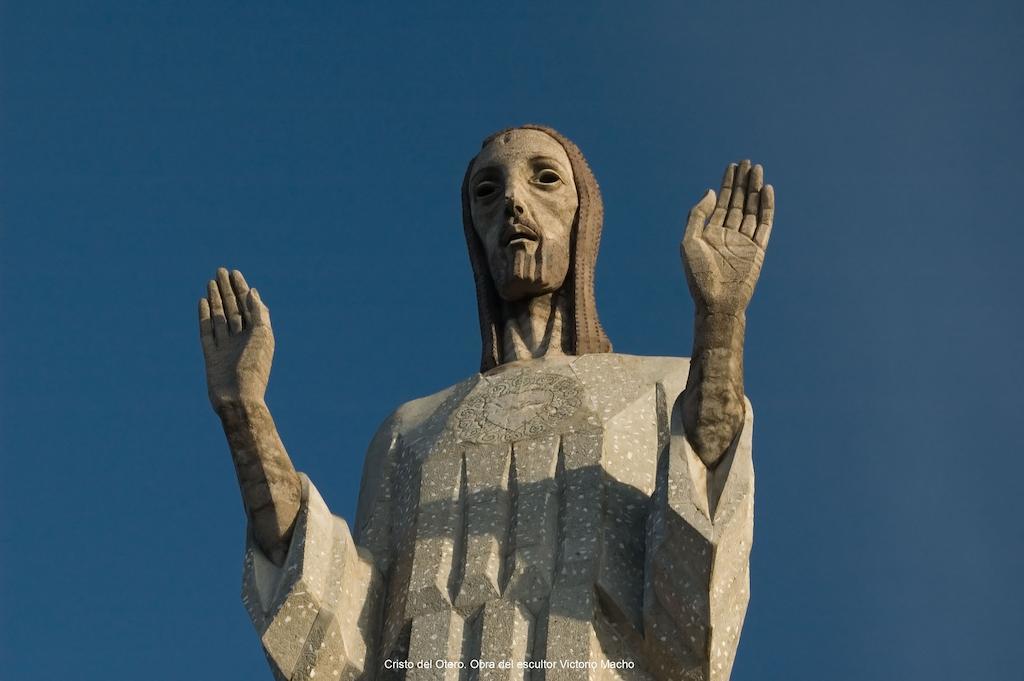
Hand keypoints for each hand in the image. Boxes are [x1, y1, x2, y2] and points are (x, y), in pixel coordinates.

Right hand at [198, 268, 273, 410]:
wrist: (238, 399)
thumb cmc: (254, 369)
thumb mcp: (262, 337)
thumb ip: (258, 314)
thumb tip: (252, 292)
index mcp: (258, 335)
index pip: (248, 305)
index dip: (242, 288)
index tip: (235, 273)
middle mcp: (242, 339)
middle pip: (233, 308)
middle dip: (227, 289)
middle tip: (220, 270)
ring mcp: (226, 346)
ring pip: (220, 317)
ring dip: (215, 299)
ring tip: (211, 281)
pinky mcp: (211, 355)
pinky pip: (207, 331)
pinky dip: (205, 316)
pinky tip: (202, 301)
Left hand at [681, 160, 773, 315]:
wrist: (716, 302)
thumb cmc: (698, 276)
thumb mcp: (689, 241)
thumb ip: (698, 215)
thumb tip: (710, 191)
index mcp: (711, 233)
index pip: (721, 202)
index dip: (727, 184)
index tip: (732, 166)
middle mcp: (728, 234)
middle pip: (738, 202)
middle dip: (743, 182)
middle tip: (748, 162)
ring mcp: (744, 241)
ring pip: (751, 209)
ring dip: (755, 189)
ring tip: (757, 169)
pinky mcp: (758, 249)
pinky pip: (764, 224)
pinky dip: (766, 207)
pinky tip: (766, 190)